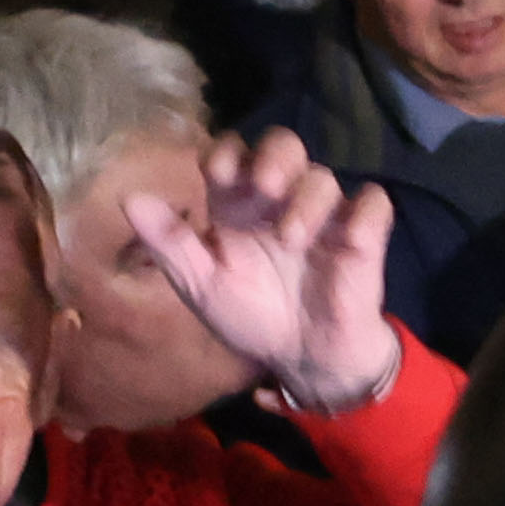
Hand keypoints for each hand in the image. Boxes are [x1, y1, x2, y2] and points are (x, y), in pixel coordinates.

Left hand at [112, 127, 404, 409]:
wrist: (304, 359)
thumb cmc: (252, 317)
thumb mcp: (202, 287)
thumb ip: (170, 244)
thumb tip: (131, 198)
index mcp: (237, 206)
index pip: (231, 156)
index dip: (226, 155)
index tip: (218, 173)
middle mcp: (280, 201)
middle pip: (283, 146)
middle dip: (274, 156)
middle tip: (265, 184)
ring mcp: (323, 215)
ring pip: (322, 178)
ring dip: (307, 200)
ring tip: (292, 239)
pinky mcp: (362, 236)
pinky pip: (373, 204)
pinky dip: (363, 214)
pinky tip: (349, 239)